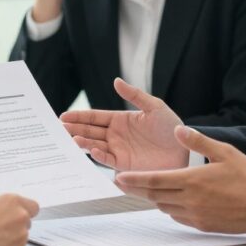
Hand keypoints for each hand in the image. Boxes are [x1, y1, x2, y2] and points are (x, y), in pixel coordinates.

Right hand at [0, 194, 38, 245]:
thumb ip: (2, 206)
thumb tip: (8, 210)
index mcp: (13, 200)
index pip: (32, 206)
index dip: (26, 211)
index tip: (20, 215)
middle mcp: (21, 215)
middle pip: (28, 220)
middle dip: (18, 224)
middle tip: (3, 229)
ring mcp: (22, 234)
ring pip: (23, 235)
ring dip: (14, 237)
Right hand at [60, 78, 186, 170]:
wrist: (185, 150)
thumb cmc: (171, 127)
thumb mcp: (154, 107)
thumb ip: (134, 95)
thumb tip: (115, 81)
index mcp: (120, 119)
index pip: (95, 117)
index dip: (79, 116)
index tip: (63, 116)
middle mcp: (116, 135)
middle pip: (90, 131)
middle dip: (74, 129)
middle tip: (60, 128)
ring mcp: (119, 150)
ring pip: (95, 145)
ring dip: (82, 142)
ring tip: (71, 138)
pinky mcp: (125, 164)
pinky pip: (108, 160)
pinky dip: (98, 155)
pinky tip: (91, 149)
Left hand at [115, 126, 245, 233]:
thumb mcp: (224, 151)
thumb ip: (198, 141)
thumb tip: (178, 129)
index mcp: (192, 180)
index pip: (155, 180)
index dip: (135, 180)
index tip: (118, 177)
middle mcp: (190, 200)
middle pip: (155, 196)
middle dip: (138, 189)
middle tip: (124, 183)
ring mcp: (196, 215)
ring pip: (165, 207)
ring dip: (155, 198)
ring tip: (148, 189)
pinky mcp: (202, 225)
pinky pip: (178, 217)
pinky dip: (171, 208)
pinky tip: (172, 201)